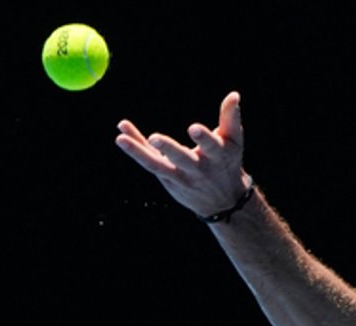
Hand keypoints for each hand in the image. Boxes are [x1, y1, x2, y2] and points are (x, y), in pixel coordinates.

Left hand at [115, 91, 250, 217]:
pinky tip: (122, 135)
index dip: (203, 138)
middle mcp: (198, 169)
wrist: (222, 202)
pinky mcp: (167, 180)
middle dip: (168, 149)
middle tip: (154, 138)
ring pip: (157, 165)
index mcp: (217, 156)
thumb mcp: (234, 141)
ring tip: (121, 139)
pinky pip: (149, 162)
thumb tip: (234, 94)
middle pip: (181, 159)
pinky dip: (135, 149)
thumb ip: (230, 117)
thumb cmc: (227, 162)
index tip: (193, 128)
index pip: (211, 146)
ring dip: (138, 153)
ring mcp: (180, 177)